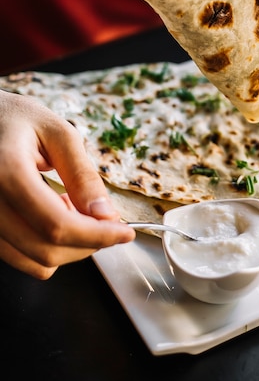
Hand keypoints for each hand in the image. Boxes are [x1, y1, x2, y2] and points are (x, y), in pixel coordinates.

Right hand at [0, 90, 134, 278]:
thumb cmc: (18, 119)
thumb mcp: (59, 134)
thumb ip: (82, 176)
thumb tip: (106, 215)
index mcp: (6, 172)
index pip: (56, 224)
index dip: (97, 235)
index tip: (124, 233)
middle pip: (45, 250)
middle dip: (87, 243)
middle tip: (107, 220)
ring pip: (33, 261)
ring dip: (68, 245)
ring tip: (74, 207)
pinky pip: (19, 256)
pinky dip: (47, 245)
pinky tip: (54, 213)